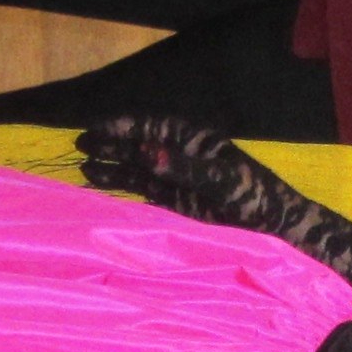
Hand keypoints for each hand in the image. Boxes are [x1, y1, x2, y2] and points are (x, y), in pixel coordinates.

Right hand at [76, 114, 271, 221]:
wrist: (272, 224)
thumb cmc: (252, 195)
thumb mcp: (219, 181)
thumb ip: (181, 168)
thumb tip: (144, 152)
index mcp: (193, 141)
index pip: (151, 127)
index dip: (122, 126)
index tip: (94, 129)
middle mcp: (181, 155)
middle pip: (139, 144)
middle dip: (111, 143)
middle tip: (80, 144)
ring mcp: (178, 178)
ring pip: (138, 168)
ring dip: (113, 167)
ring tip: (84, 167)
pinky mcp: (177, 200)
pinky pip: (144, 188)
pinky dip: (124, 187)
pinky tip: (105, 186)